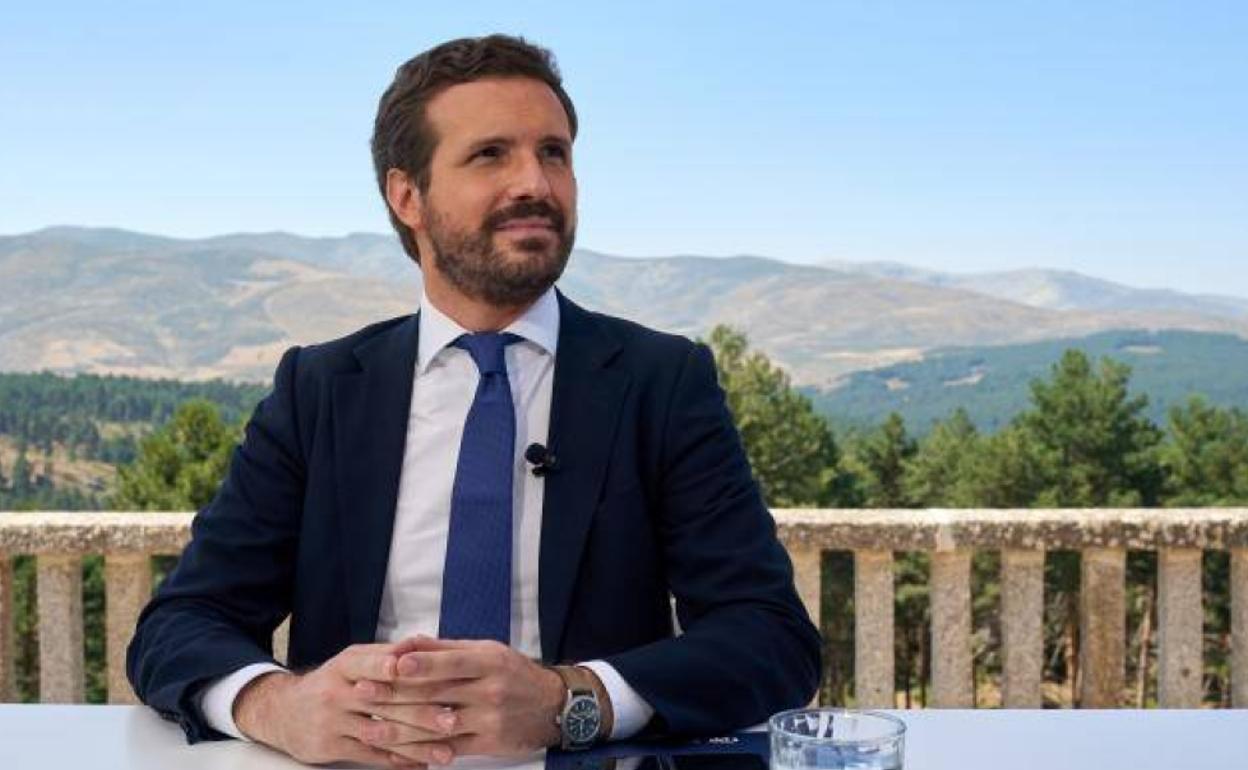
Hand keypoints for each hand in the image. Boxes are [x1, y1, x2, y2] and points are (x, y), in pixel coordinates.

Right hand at [233, 639, 455, 767]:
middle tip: (453, 720)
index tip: (427, 672)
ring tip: (446, 751)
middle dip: (422, 713)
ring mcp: (333, 722)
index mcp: (346, 665)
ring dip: (416, 744)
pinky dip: (398, 762)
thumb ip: (386, 654)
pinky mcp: (330, 747)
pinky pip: (370, 756)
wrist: (284, 712)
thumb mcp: (352, 662)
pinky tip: (422, 764)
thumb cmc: (332, 683)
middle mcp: (337, 692)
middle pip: (384, 703)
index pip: (373, 665)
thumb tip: (423, 642)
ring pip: (380, 734)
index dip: (398, 669)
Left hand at [353, 636, 567, 756]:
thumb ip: (444, 649)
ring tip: (371, 730)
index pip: (450, 662)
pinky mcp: (488, 744)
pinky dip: (422, 752)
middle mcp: (490, 690)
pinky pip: (449, 749)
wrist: (553, 706)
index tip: (389, 664)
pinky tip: (398, 752)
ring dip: (401, 730)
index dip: (419, 665)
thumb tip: (406, 645)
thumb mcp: (486, 650)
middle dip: (396, 695)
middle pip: (437, 694)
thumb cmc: (514, 673)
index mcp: (489, 661)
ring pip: (438, 726)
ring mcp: (489, 720)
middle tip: (363, 695)